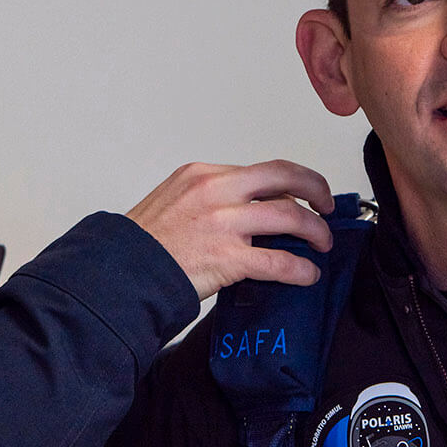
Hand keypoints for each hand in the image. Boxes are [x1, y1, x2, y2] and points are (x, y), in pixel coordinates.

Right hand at [126, 160, 333, 299]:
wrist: (121, 272)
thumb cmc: (143, 245)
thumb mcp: (174, 201)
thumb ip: (212, 199)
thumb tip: (250, 211)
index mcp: (204, 175)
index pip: (262, 171)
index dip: (290, 184)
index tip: (302, 194)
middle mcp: (216, 191)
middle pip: (285, 178)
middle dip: (316, 190)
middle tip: (326, 206)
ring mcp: (223, 223)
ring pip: (290, 216)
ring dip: (315, 230)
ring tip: (322, 244)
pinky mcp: (227, 258)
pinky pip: (279, 261)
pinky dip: (300, 268)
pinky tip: (307, 275)